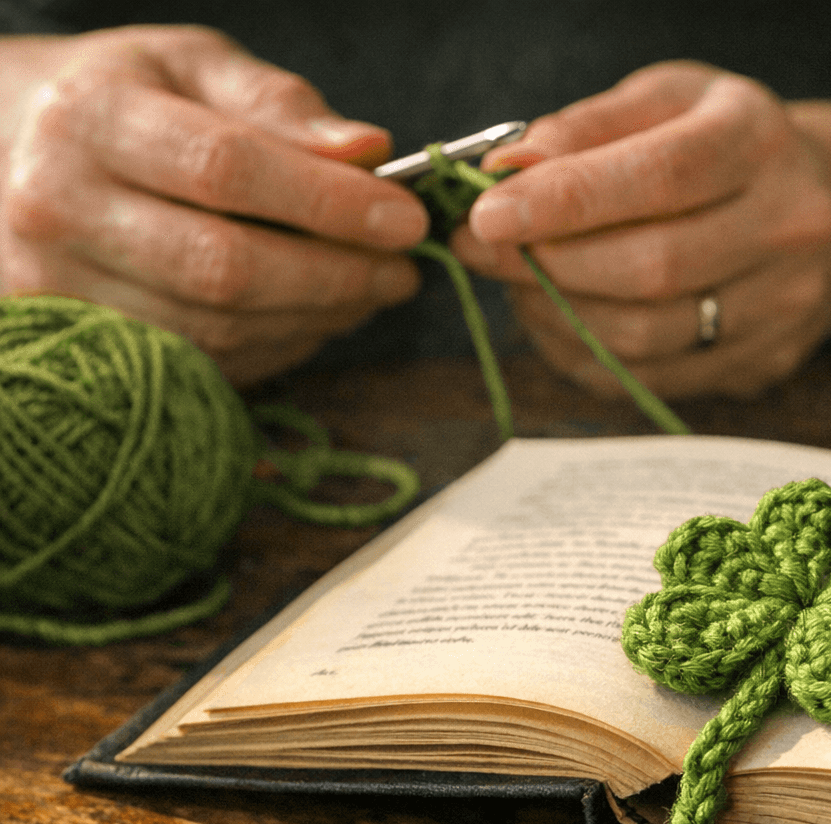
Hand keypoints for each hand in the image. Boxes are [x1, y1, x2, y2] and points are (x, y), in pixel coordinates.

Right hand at [0, 26, 428, 384]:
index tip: (405, 218)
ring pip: (218, 330)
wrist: (4, 149)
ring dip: (316, 320)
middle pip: (224, 267)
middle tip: (402, 270)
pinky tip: (313, 316)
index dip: (329, 202)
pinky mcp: (78, 345)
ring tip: (368, 291)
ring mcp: (57, 288)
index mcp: (90, 118)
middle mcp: (57, 207)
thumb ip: (279, 103)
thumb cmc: (122, 100)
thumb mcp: (191, 66)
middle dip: (336, 276)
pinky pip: (202, 365)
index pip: (226, 169)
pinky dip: (277, 347)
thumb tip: (369, 151)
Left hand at [453, 61, 830, 399]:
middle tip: (482, 248)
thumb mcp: (667, 101)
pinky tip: (562, 319)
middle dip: (549, 263)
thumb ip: (588, 127)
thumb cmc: (725, 146)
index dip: (566, 201)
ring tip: (520, 280)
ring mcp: (785, 305)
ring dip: (560, 314)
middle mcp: (789, 226)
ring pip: (647, 335)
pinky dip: (586, 355)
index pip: (660, 178)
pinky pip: (652, 379)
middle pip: (652, 268)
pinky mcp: (765, 362)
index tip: (487, 214)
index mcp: (759, 141)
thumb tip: (509, 169)